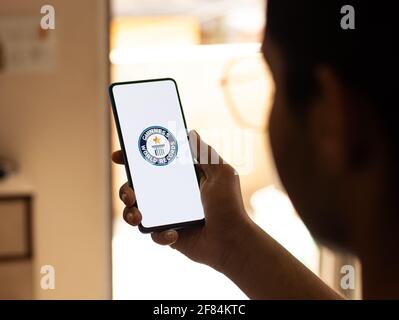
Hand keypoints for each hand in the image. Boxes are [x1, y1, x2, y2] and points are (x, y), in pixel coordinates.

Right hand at [112, 131, 253, 269]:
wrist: (233, 239)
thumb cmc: (230, 205)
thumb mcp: (221, 172)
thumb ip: (205, 153)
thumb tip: (190, 132)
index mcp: (181, 179)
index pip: (153, 165)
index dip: (134, 160)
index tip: (119, 156)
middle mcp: (171, 195)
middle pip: (138, 188)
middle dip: (126, 189)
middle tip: (131, 193)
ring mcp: (168, 215)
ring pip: (137, 211)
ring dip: (130, 213)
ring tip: (138, 215)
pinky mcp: (169, 235)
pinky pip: (153, 234)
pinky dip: (160, 234)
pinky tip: (174, 234)